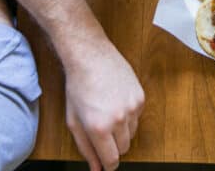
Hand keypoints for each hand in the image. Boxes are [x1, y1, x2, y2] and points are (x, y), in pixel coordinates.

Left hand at [64, 39, 144, 170]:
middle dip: (114, 146)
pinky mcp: (140, 97)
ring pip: (132, 133)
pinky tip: (116, 101)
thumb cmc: (78, 86)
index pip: (112, 160)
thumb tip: (96, 168)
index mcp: (98, 127)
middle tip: (102, 132)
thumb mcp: (74, 121)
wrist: (91, 56)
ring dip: (122, 130)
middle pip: (124, 149)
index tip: (106, 165)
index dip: (108, 165)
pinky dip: (128, 115)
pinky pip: (137, 117)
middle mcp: (118, 119)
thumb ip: (86, 148)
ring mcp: (132, 107)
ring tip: (108, 113)